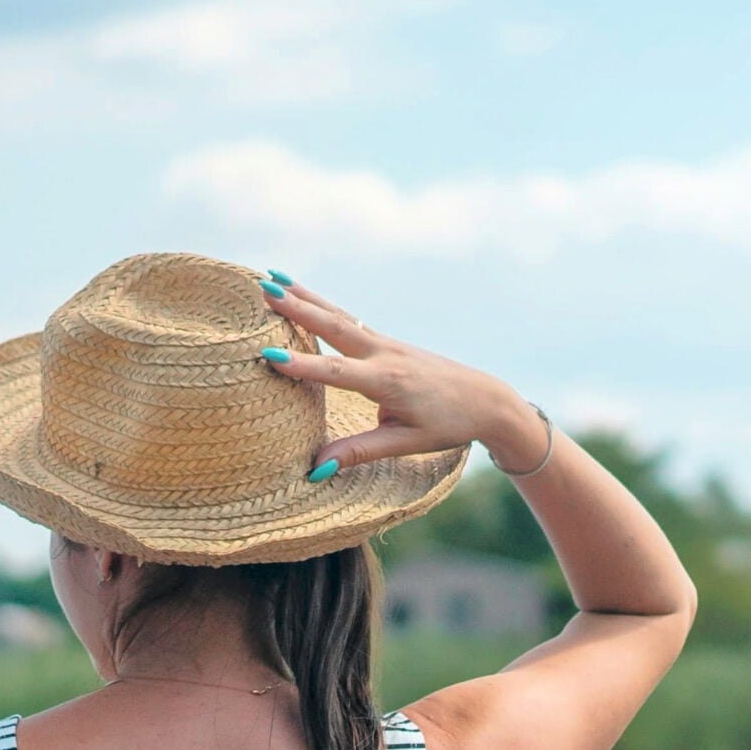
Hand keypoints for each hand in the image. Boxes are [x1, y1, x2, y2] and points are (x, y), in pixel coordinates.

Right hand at [263, 279, 546, 475]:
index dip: (302, 365)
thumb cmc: (448, 424)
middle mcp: (384, 354)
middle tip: (264, 290)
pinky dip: (322, 305)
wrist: (486, 399)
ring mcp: (386, 343)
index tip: (268, 356)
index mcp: (387, 381)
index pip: (337, 371)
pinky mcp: (386, 343)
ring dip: (304, 296)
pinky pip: (347, 319)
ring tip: (273, 278)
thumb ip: (359, 452)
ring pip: (339, 315)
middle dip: (297, 308)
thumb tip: (316, 471)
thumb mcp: (406, 444)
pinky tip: (303, 294)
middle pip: (334, 326)